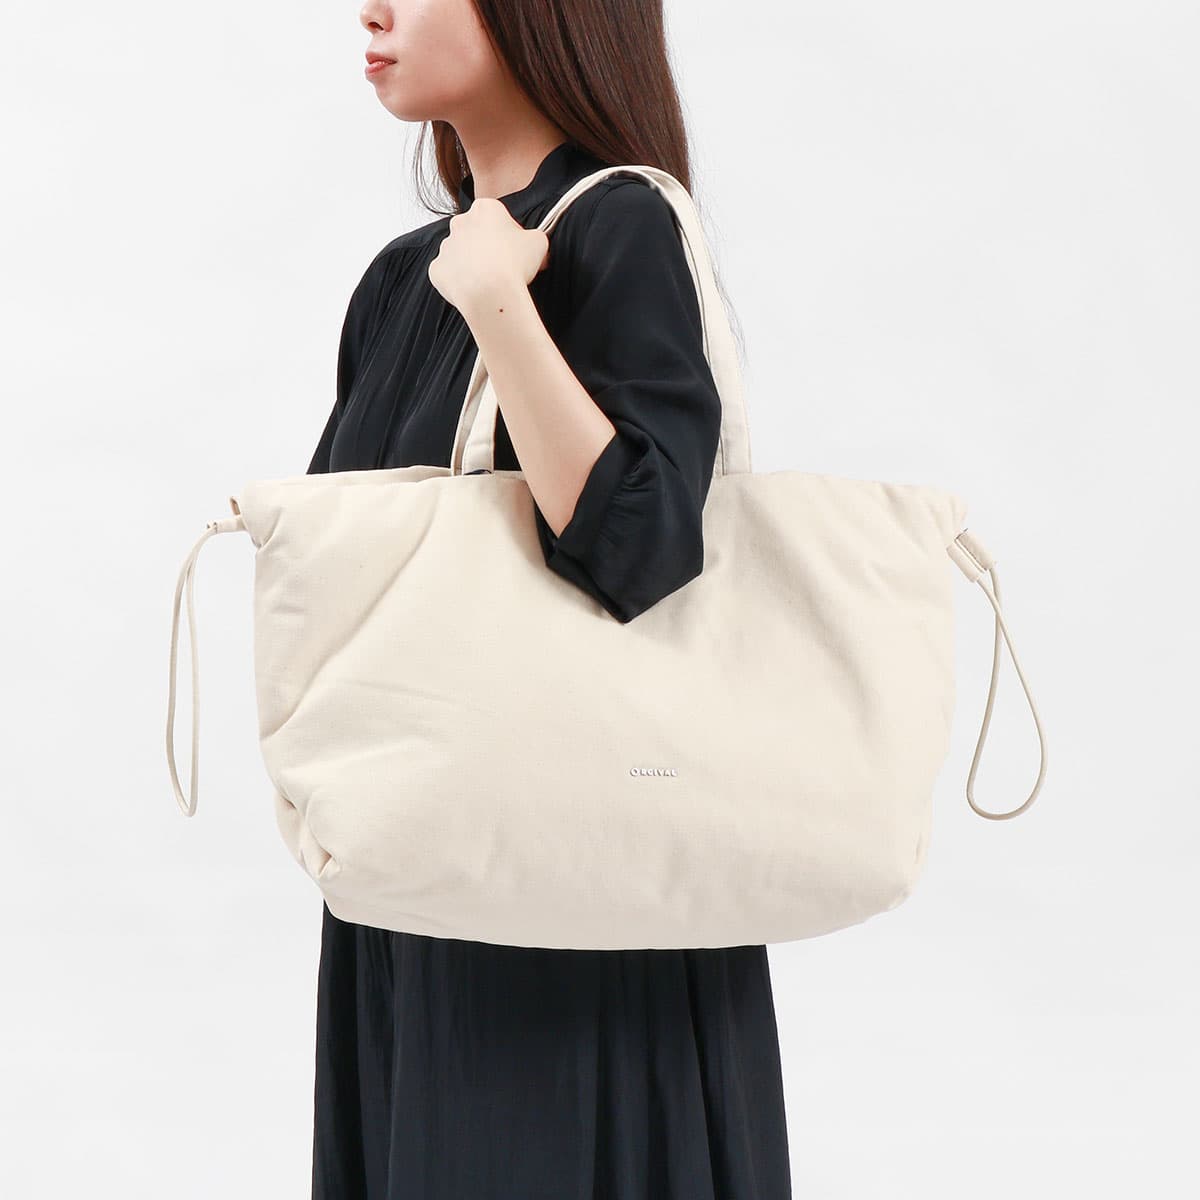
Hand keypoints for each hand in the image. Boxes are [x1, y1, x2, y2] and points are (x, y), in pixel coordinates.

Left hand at [428, 197, 549, 322]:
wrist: (490, 293)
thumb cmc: (513, 265)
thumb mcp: (539, 242)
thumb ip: (534, 236)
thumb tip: (532, 242)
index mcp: (485, 209)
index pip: (498, 217)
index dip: (510, 235)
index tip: (517, 251)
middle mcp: (461, 222)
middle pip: (476, 233)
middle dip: (488, 248)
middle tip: (503, 267)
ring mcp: (446, 246)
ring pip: (461, 254)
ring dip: (472, 264)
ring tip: (489, 282)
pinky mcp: (437, 269)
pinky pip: (448, 274)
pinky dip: (459, 282)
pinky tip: (473, 290)